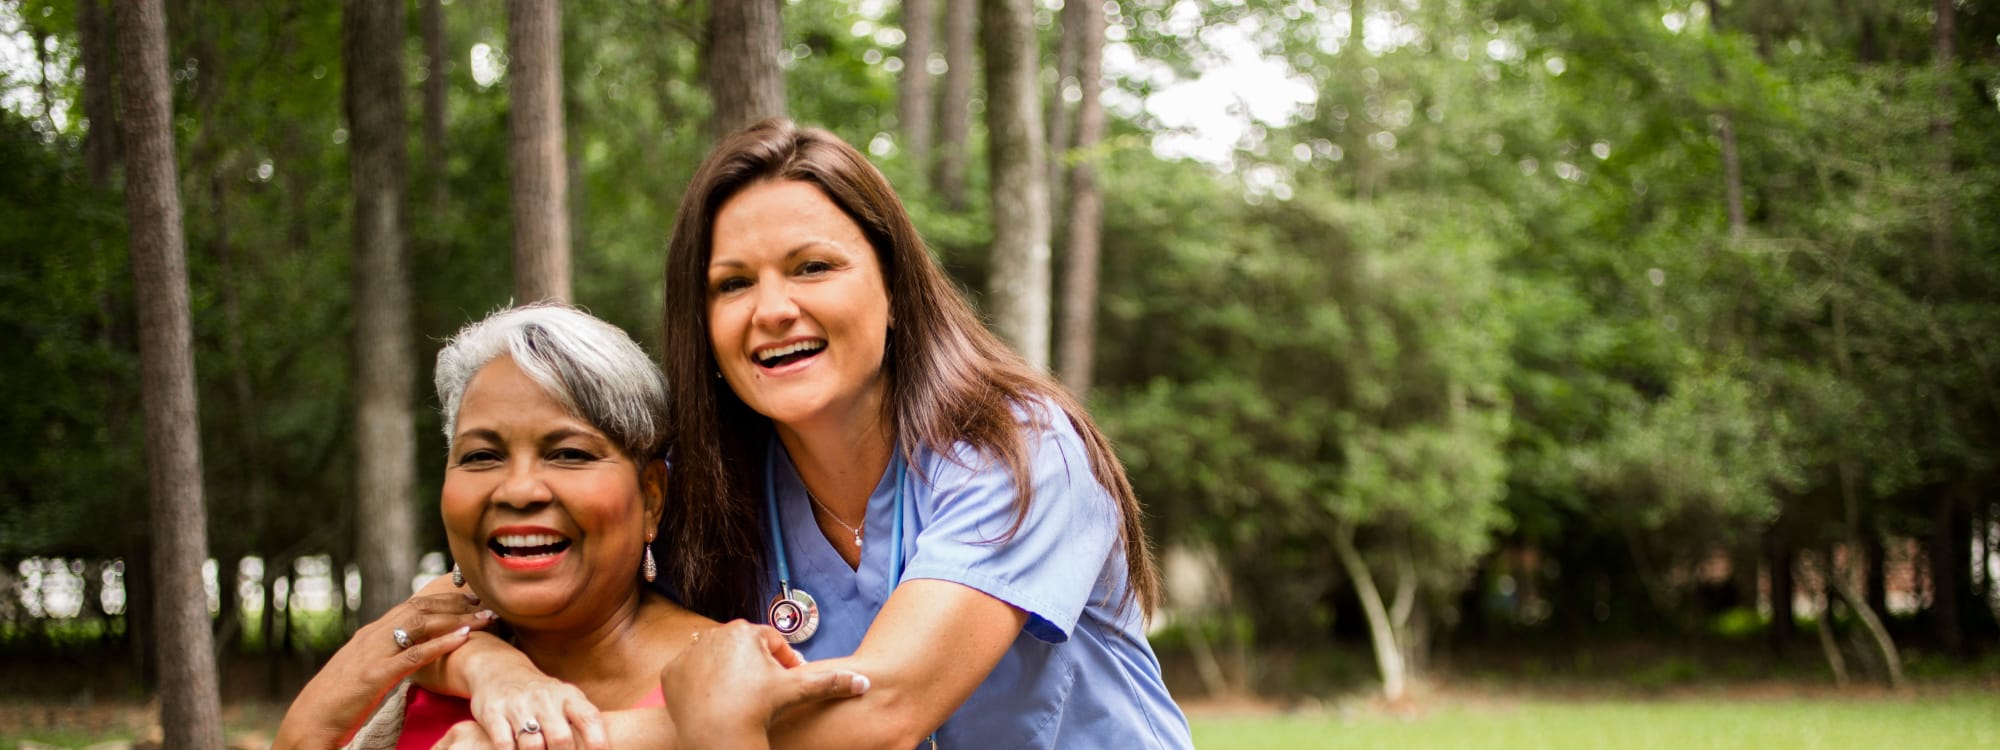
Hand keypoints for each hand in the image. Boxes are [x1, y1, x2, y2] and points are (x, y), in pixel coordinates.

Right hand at [275, 591, 494, 749]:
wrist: (309, 721)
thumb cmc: (338, 701)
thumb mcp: (366, 670)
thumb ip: (387, 656)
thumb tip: (412, 651)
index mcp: (370, 634)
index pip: (412, 606)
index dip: (443, 600)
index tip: (470, 600)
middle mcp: (372, 636)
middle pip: (420, 607)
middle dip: (455, 603)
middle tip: (484, 603)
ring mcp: (372, 654)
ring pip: (420, 624)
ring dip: (456, 619)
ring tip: (483, 618)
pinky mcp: (374, 676)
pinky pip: (413, 655)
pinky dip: (441, 644)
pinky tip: (463, 639)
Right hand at [463, 667, 607, 749]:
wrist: (500, 671)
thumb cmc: (542, 696)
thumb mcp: (567, 700)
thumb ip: (583, 723)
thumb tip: (603, 749)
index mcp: (569, 696)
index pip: (589, 719)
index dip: (598, 743)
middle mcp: (545, 699)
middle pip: (560, 738)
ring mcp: (518, 705)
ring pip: (532, 745)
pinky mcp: (493, 713)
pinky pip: (504, 744)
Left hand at [661, 621, 870, 747]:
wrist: (717, 735)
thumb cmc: (757, 709)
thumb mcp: (796, 691)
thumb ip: (830, 680)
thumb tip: (865, 682)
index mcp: (746, 631)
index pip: (770, 642)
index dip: (782, 662)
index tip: (785, 680)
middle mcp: (715, 634)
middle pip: (742, 649)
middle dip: (755, 667)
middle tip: (762, 693)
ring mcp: (690, 652)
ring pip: (716, 659)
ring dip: (728, 673)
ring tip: (739, 699)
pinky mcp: (672, 672)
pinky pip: (690, 674)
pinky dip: (701, 686)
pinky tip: (714, 702)